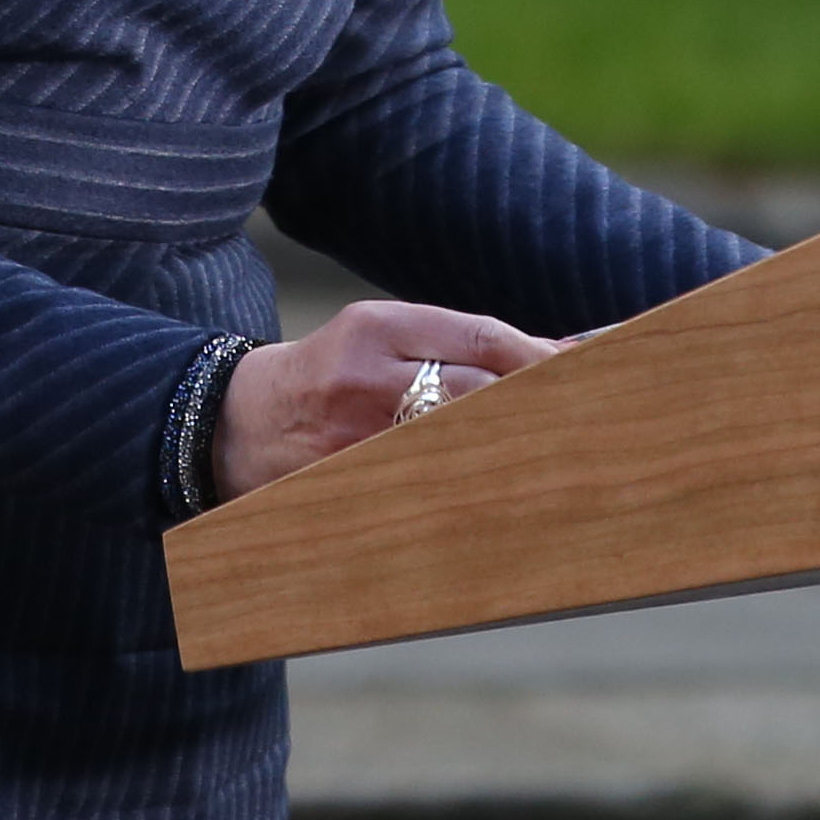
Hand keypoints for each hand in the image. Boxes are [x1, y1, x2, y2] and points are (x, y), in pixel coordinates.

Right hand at [213, 300, 560, 500]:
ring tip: (553, 456)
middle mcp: (365, 376)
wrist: (235, 425)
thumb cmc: (329, 374)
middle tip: (584, 417)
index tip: (582, 370)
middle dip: (532, 404)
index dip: (537, 357)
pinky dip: (466, 485)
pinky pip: (423, 484)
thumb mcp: (381, 337)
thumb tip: (550, 351)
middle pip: (475, 390)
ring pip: (455, 440)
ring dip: (508, 448)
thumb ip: (457, 342)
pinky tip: (499, 491)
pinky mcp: (346, 483)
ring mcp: (354, 436)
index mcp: (377, 327)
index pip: (478, 336)